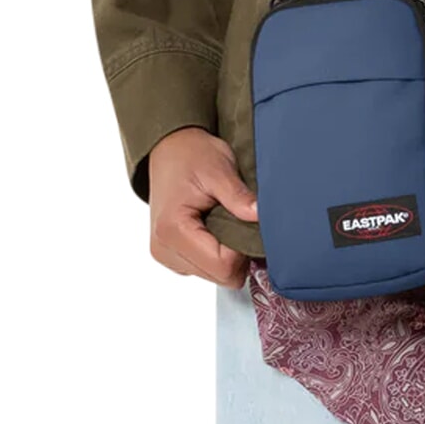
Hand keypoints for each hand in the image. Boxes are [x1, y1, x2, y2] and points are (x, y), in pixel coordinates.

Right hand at [148, 126, 258, 289]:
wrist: (170, 147)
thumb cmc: (192, 154)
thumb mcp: (219, 169)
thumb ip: (239, 196)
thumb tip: (261, 217)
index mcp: (173, 230)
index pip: (222, 266)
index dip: (244, 250)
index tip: (249, 224)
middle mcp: (163, 248)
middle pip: (219, 276)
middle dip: (237, 253)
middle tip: (239, 220)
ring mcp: (164, 254)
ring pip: (213, 275)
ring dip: (225, 253)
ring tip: (223, 220)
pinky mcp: (169, 254)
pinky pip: (203, 267)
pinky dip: (215, 252)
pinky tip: (214, 227)